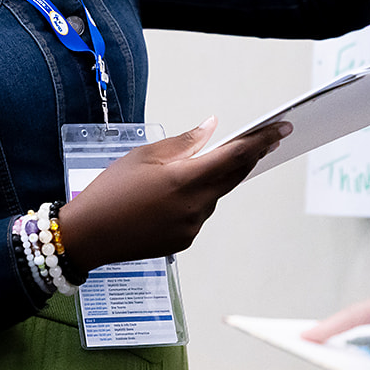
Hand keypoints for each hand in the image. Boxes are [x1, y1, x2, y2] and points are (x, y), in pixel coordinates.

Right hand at [55, 116, 288, 273]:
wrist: (88, 236)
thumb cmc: (111, 190)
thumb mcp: (143, 156)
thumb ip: (184, 142)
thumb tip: (212, 128)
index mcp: (185, 180)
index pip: (236, 156)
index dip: (261, 140)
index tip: (281, 128)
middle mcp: (196, 206)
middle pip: (233, 176)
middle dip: (250, 156)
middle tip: (266, 139)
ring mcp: (192, 227)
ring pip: (214, 195)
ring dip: (215, 179)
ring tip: (194, 167)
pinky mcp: (184, 240)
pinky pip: (199, 213)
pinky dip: (196, 199)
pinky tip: (170, 195)